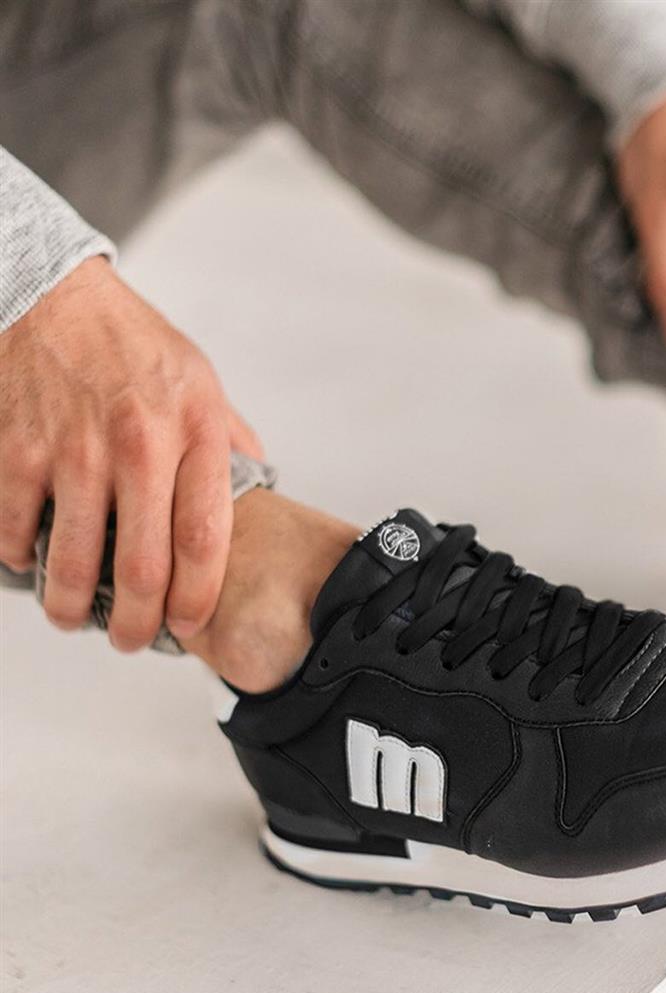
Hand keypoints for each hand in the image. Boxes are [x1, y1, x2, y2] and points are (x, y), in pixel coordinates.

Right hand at [0, 256, 262, 649]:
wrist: (54, 297)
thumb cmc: (135, 346)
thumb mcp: (204, 385)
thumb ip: (229, 443)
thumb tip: (259, 488)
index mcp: (194, 432)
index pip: (204, 539)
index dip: (196, 597)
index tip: (188, 624)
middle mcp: (139, 446)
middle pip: (142, 567)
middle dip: (137, 623)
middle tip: (131, 639)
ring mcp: (73, 450)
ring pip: (73, 563)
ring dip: (72, 608)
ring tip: (76, 619)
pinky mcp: (18, 451)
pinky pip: (19, 531)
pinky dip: (25, 560)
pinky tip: (36, 562)